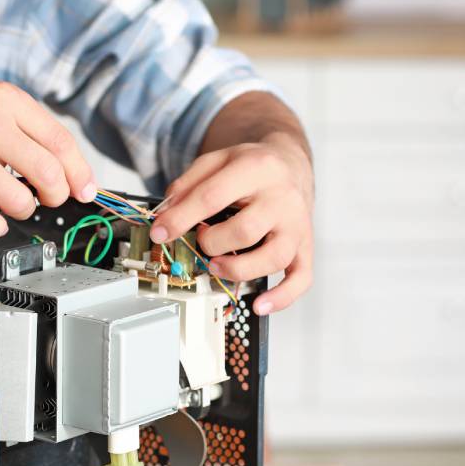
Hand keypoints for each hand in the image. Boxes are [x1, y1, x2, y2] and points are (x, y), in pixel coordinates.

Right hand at [0, 81, 95, 237]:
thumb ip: (36, 133)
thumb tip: (77, 179)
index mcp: (7, 101)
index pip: (61, 143)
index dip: (80, 174)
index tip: (85, 191)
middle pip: (49, 175)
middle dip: (55, 196)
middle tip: (45, 197)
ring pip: (21, 202)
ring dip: (22, 210)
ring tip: (8, 199)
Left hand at [149, 133, 313, 314]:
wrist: (290, 165)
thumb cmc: (251, 167)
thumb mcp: (217, 160)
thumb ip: (187, 183)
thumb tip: (165, 214)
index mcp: (255, 168)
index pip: (212, 197)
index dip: (180, 219)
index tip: (160, 233)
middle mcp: (281, 197)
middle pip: (245, 231)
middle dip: (212, 243)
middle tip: (201, 240)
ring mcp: (297, 224)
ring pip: (273, 258)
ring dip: (237, 269)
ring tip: (217, 265)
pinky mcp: (305, 245)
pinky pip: (301, 277)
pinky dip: (281, 297)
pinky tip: (259, 305)